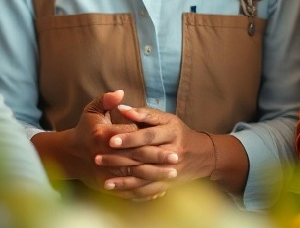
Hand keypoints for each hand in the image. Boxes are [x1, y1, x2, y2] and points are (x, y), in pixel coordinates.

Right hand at [66, 92, 177, 200]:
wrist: (72, 154)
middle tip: (176, 157)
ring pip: (135, 175)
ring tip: (173, 173)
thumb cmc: (87, 129)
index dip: (147, 136)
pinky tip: (161, 188)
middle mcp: (104, 155)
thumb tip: (120, 93)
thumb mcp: (92, 110)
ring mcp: (105, 172)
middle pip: (135, 156)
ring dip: (155, 175)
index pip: (130, 135)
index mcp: (102, 134)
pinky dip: (145, 191)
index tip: (166, 137)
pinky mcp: (107, 185)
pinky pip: (128, 190)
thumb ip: (106, 100)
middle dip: (157, 158)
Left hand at [95, 103, 213, 200]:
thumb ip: (143, 113)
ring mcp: (171, 170)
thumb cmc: (177, 132)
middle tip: (98, 158)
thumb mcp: (165, 118)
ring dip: (123, 180)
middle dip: (119, 159)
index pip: (148, 135)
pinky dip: (131, 191)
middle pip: (143, 157)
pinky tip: (117, 191)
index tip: (110, 140)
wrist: (201, 155)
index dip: (129, 138)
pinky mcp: (168, 184)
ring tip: (104, 180)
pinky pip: (148, 190)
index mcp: (171, 131)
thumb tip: (121, 107)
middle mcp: (173, 151)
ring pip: (144, 177)